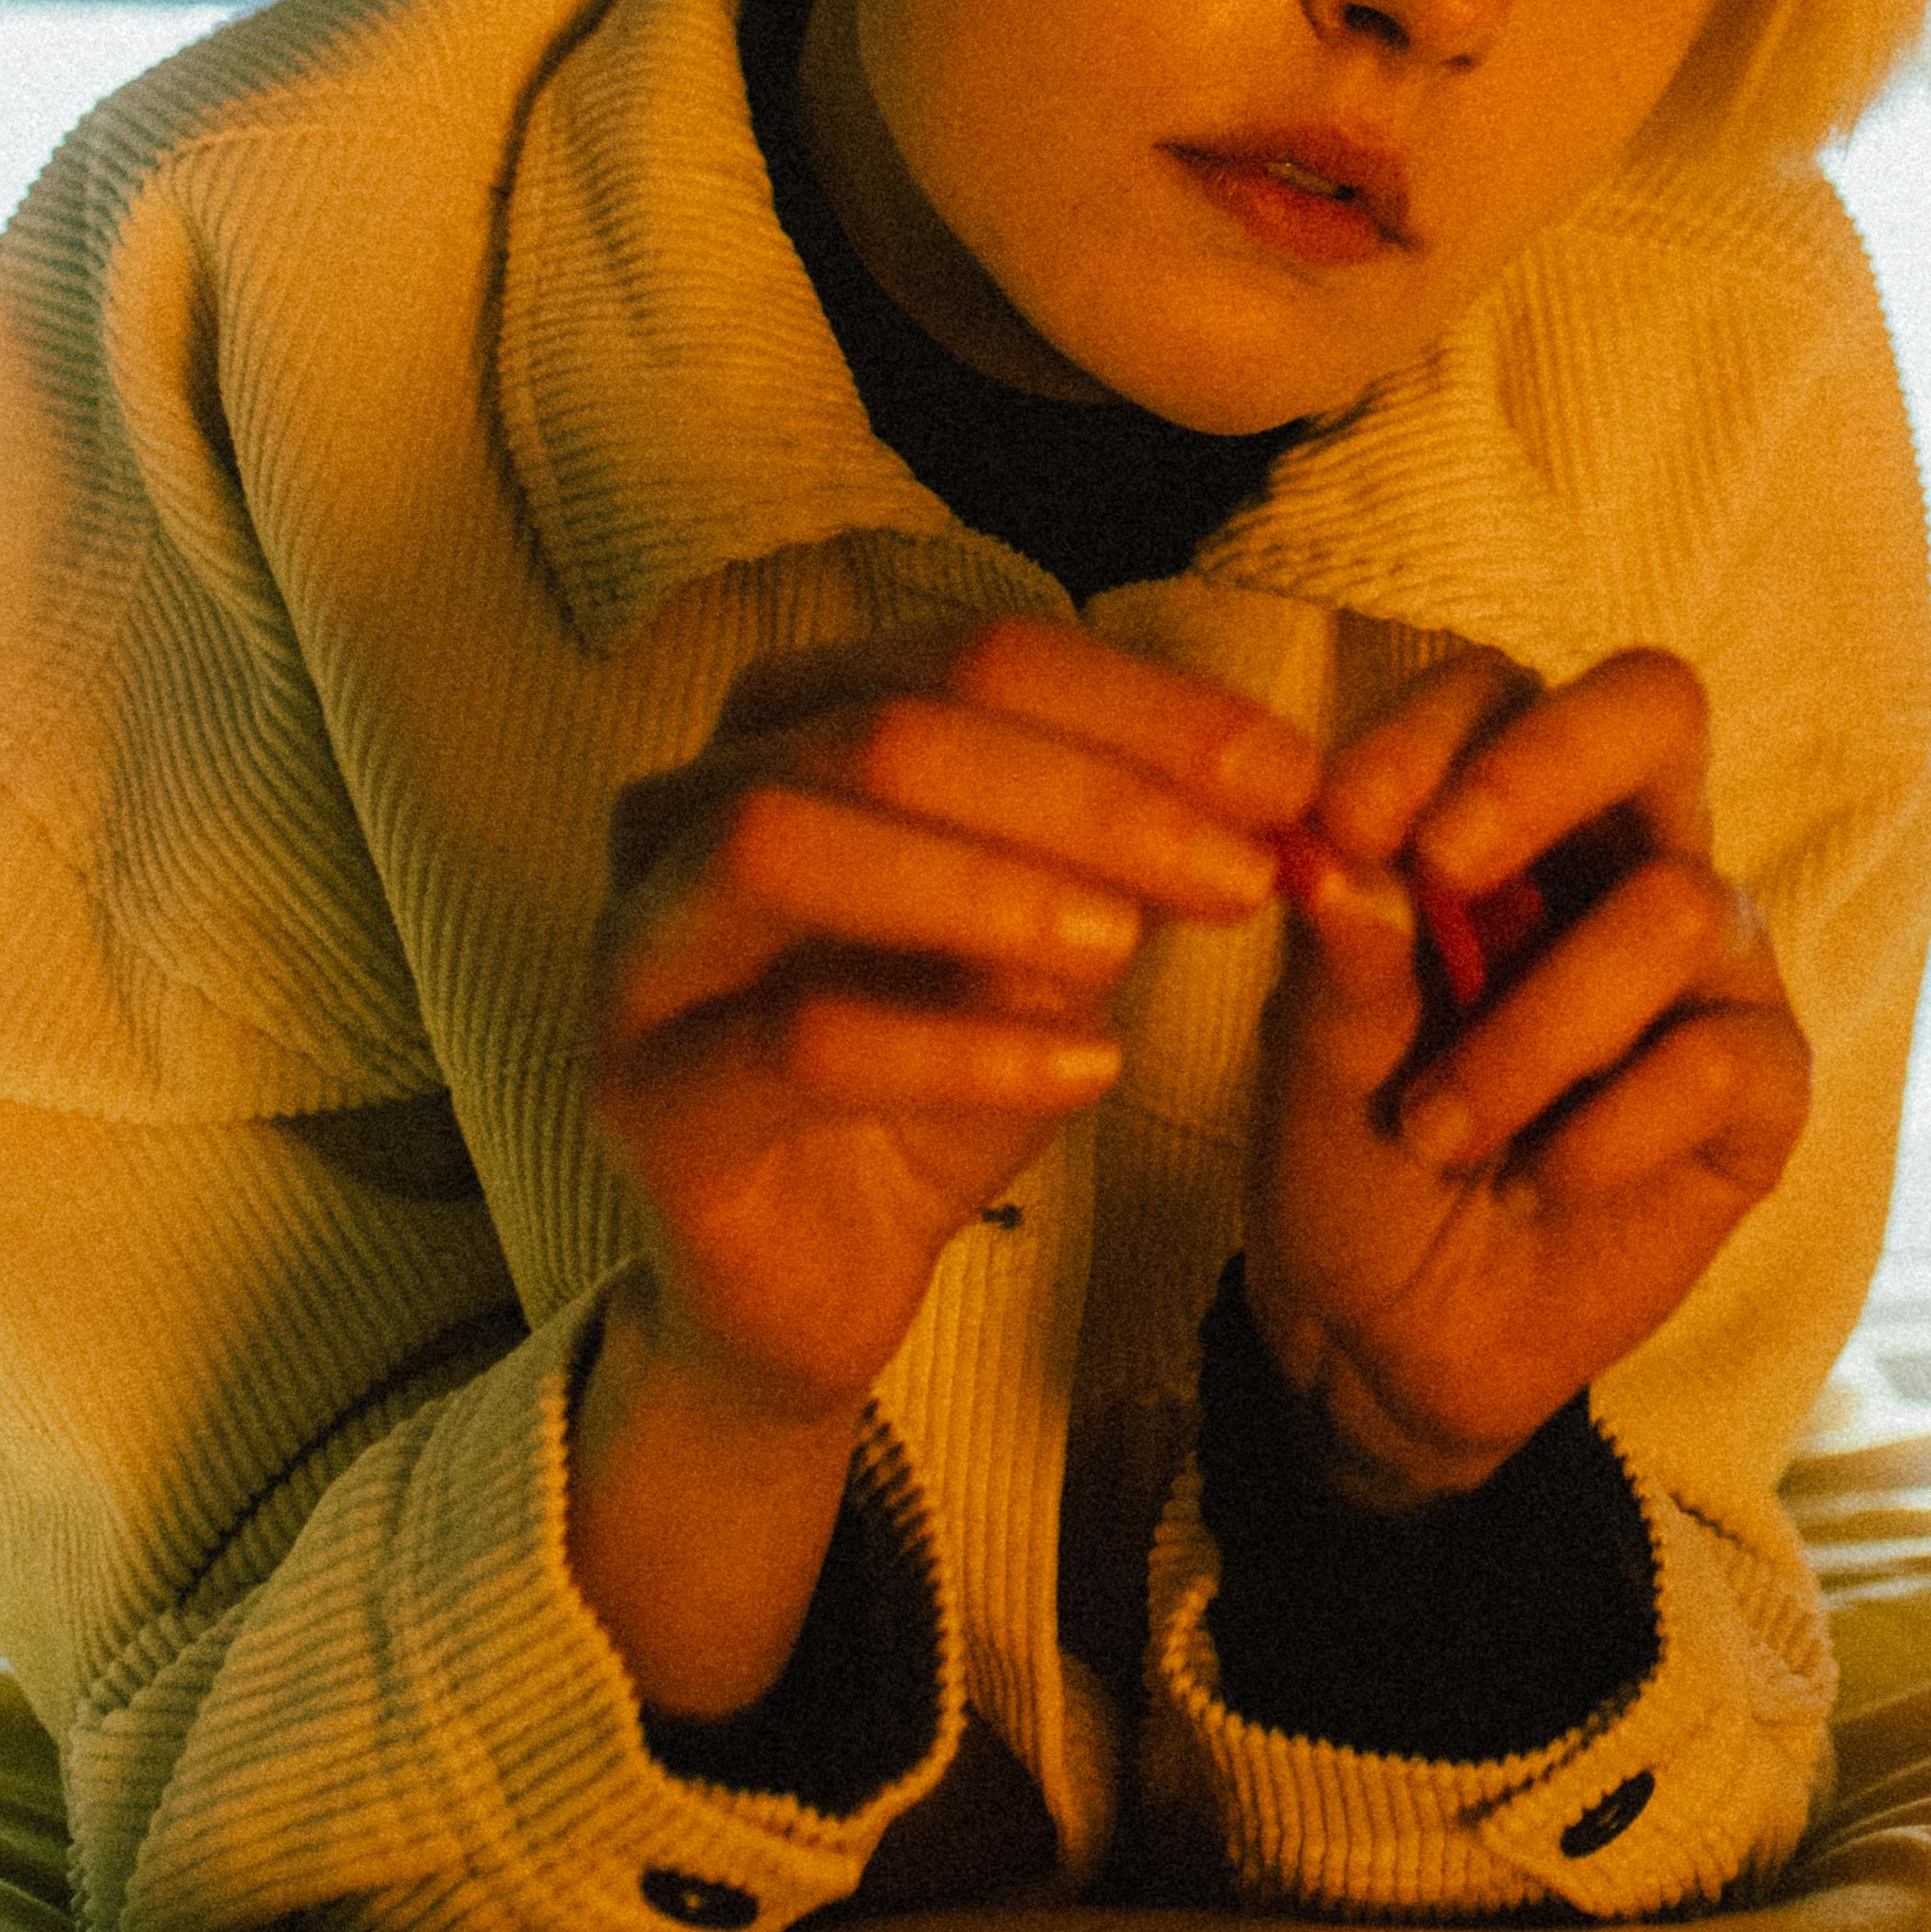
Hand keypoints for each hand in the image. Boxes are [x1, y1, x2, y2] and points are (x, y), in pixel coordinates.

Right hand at [585, 613, 1314, 1423]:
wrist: (819, 1275)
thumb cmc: (934, 1073)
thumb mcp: (1054, 938)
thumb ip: (1129, 850)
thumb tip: (1271, 788)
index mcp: (794, 721)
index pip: (973, 656)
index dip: (1142, 706)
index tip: (1289, 778)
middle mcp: (687, 802)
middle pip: (887, 727)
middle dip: (1088, 789)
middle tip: (1238, 869)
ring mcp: (641, 945)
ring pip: (785, 841)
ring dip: (985, 880)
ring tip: (1126, 945)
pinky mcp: (645, 1095)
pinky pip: (793, 1040)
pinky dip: (955, 1047)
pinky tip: (1082, 1072)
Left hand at [1243, 646, 1809, 1504]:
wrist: (1393, 1340)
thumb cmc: (1350, 1159)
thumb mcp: (1312, 1064)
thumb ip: (1338, 961)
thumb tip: (1344, 856)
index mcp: (1502, 820)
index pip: (1499, 692)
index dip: (1430, 734)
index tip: (1343, 823)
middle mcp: (1624, 857)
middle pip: (1658, 706)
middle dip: (1549, 766)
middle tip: (1445, 866)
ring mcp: (1709, 966)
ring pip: (1674, 906)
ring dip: (1530, 1034)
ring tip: (1440, 1133)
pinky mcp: (1763, 1087)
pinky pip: (1717, 1058)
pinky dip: (1599, 1134)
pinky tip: (1538, 1183)